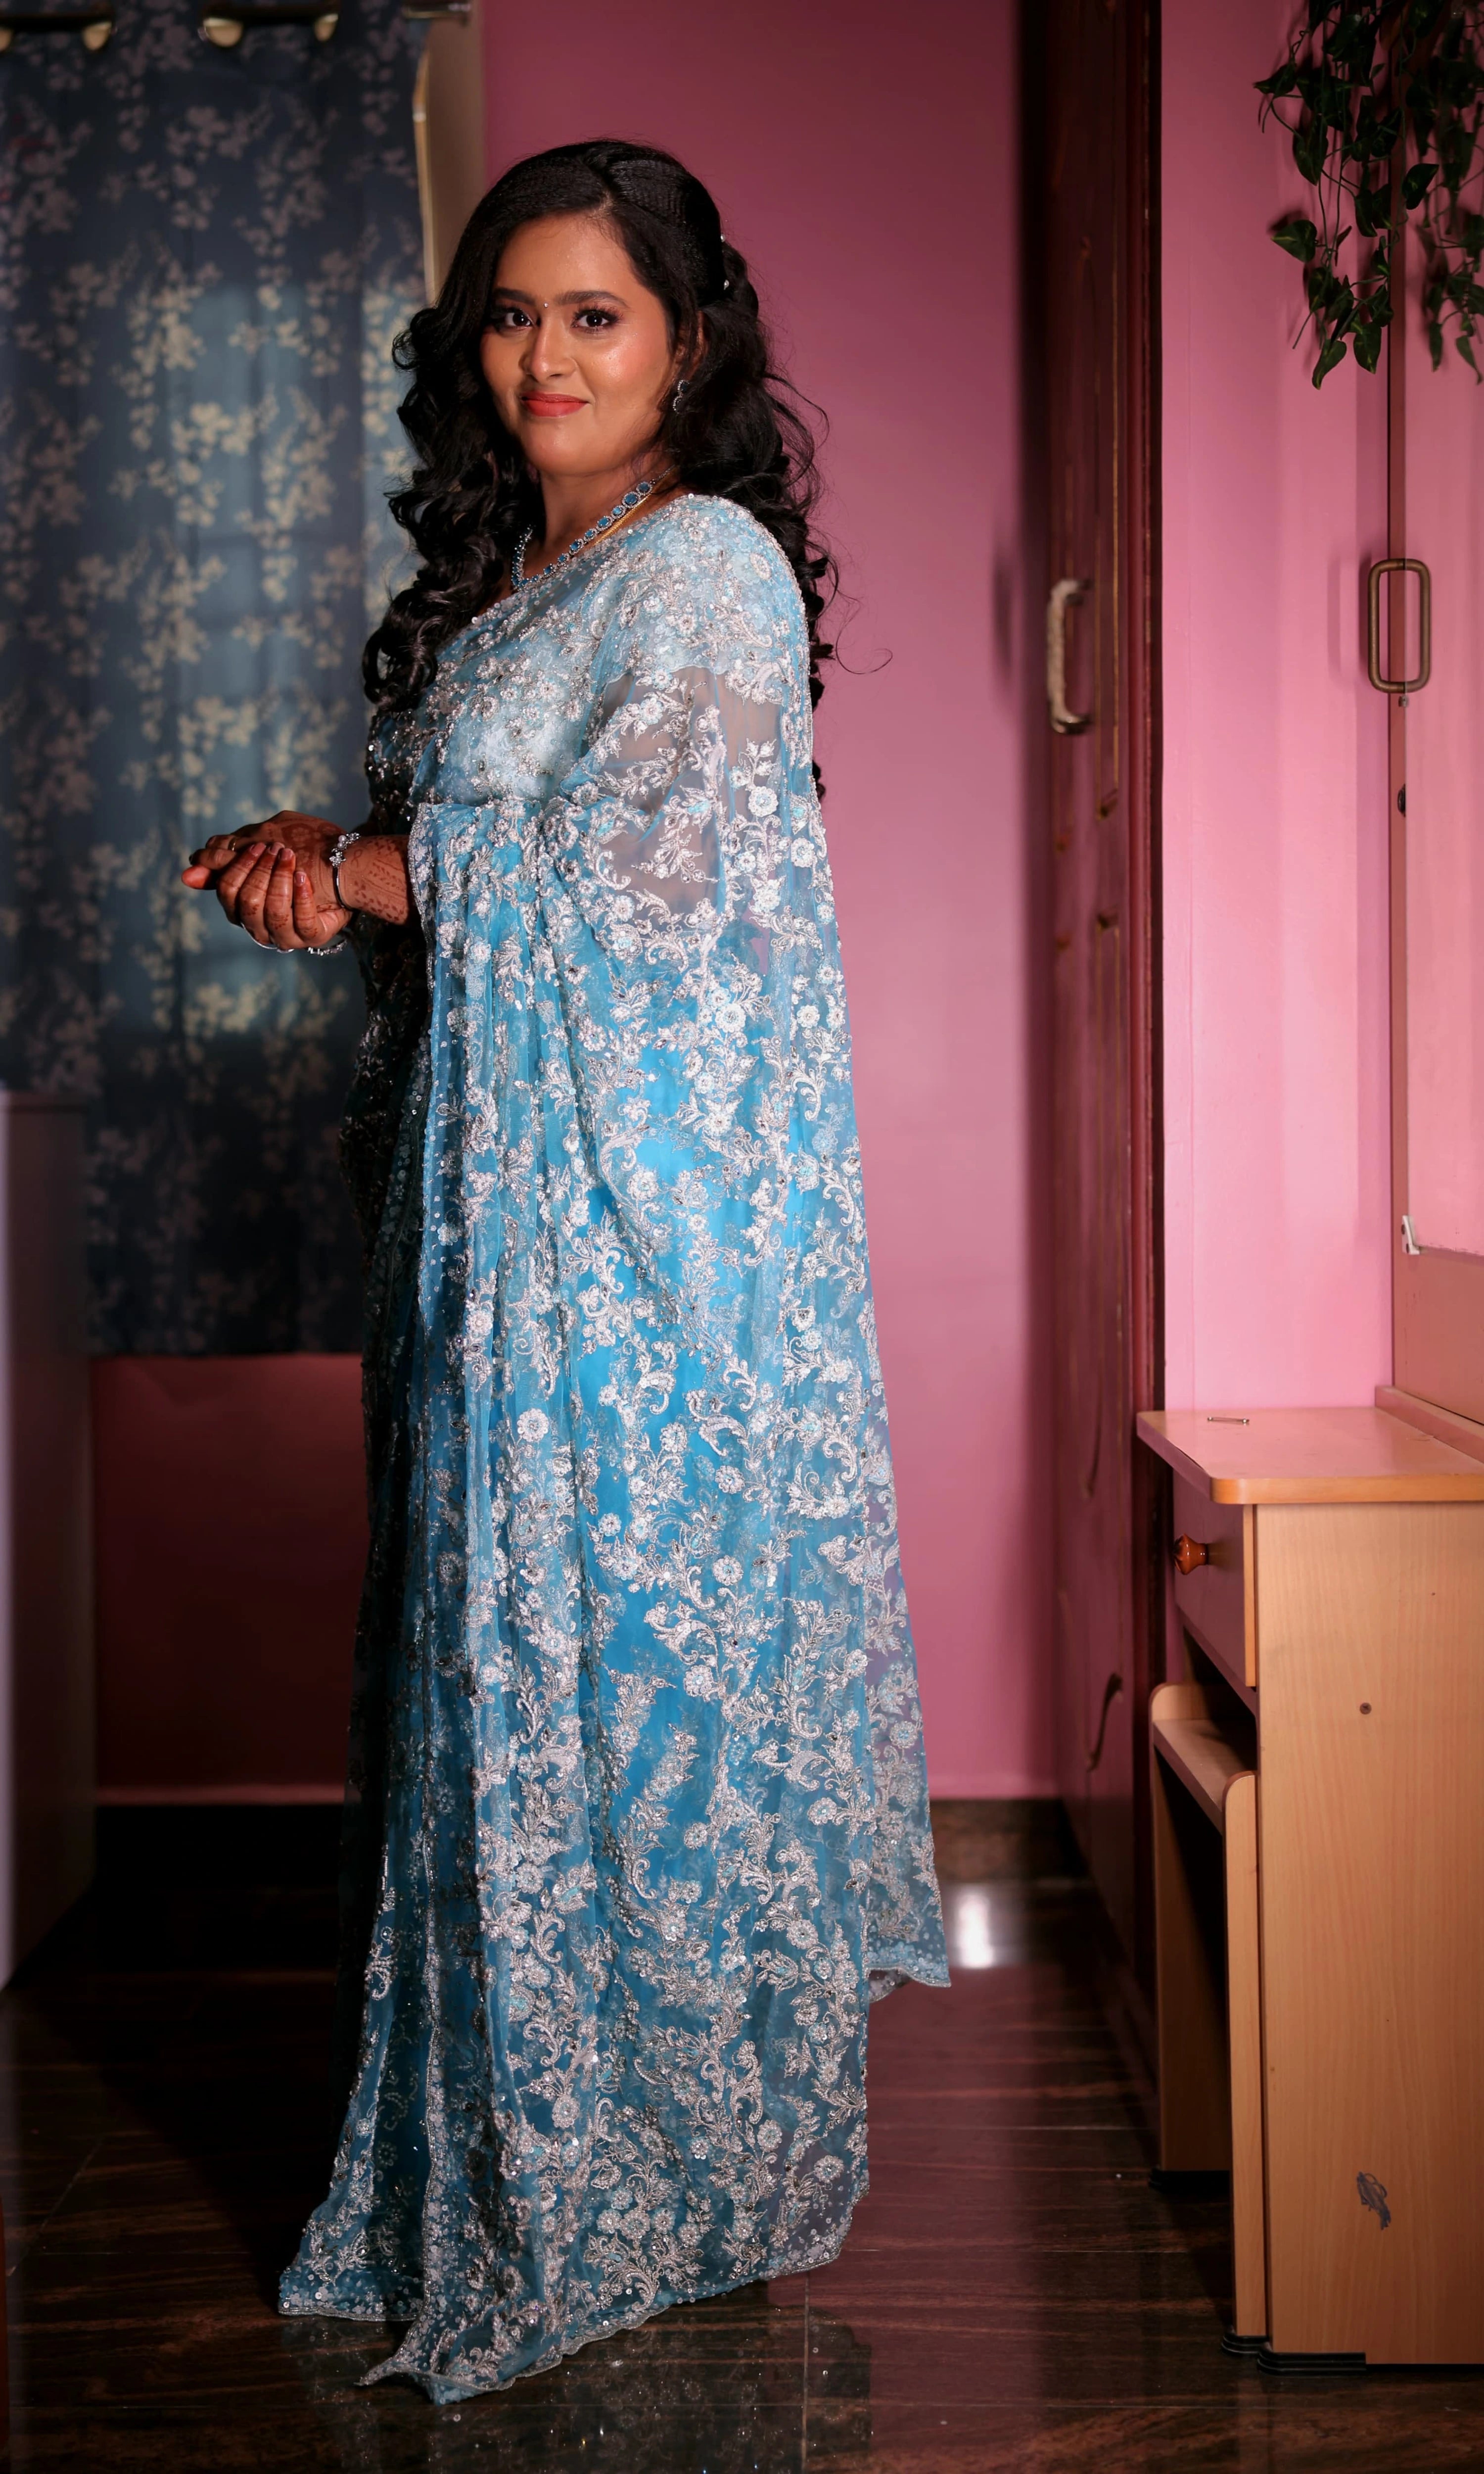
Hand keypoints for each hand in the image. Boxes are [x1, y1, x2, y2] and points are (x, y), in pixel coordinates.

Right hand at [181, 810, 350, 949]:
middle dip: (261, 873)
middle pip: (246, 905)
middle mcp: (262, 924)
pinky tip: (305, 878)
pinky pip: (301, 923)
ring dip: (281, 881)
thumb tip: (189, 871)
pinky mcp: (312, 937)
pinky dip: (303, 897)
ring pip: (271, 914)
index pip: (227, 893)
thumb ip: (226, 858)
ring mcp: (287, 935)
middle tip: (280, 850)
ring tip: (294, 859)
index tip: (259, 846)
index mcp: (245, 905)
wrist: (348, 859)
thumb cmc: (303, 849)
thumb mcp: (260, 843)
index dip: (239, 868)